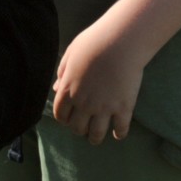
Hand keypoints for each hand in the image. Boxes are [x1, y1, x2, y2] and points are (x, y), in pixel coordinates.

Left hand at [52, 17, 146, 144]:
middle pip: (77, 128)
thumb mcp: (71, 54)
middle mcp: (84, 103)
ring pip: (96, 134)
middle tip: (84, 127)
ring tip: (97, 137)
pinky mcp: (123, 108)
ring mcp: (104, 108)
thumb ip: (63, 73)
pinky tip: (118, 133)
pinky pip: (120, 129)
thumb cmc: (94, 43)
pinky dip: (118, 134)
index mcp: (69, 90)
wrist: (119, 43)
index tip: (68, 119)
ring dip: (95, 138)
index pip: (60, 114)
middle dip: (79, 129)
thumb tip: (57, 88)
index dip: (64, 118)